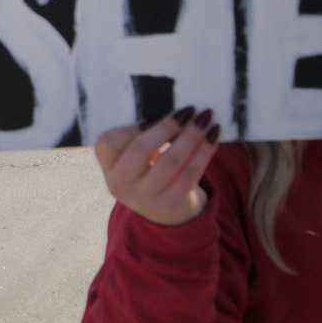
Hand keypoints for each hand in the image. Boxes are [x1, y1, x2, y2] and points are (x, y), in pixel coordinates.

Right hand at [93, 108, 221, 225]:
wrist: (165, 213)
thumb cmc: (150, 172)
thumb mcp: (135, 160)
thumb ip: (143, 137)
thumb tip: (173, 110)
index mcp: (110, 168)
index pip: (108, 143)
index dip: (131, 126)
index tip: (153, 115)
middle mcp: (121, 184)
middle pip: (141, 149)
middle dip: (167, 126)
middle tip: (189, 109)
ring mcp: (146, 198)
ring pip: (169, 161)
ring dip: (191, 136)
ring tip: (206, 118)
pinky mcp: (172, 204)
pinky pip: (190, 173)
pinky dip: (204, 151)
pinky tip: (213, 135)